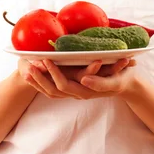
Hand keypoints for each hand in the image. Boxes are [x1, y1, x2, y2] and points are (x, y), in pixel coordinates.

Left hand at [18, 58, 135, 99]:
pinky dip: (42, 83)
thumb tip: (83, 79)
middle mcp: (78, 93)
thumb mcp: (115, 80)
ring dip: (38, 81)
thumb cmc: (123, 79)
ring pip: (51, 92)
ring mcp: (75, 92)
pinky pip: (54, 90)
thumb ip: (100, 82)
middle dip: (41, 77)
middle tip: (30, 64)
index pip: (64, 85)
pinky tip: (34, 74)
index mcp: (86, 91)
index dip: (53, 73)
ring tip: (26, 69)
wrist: (127, 84)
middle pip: (53, 90)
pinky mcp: (74, 87)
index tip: (46, 59)